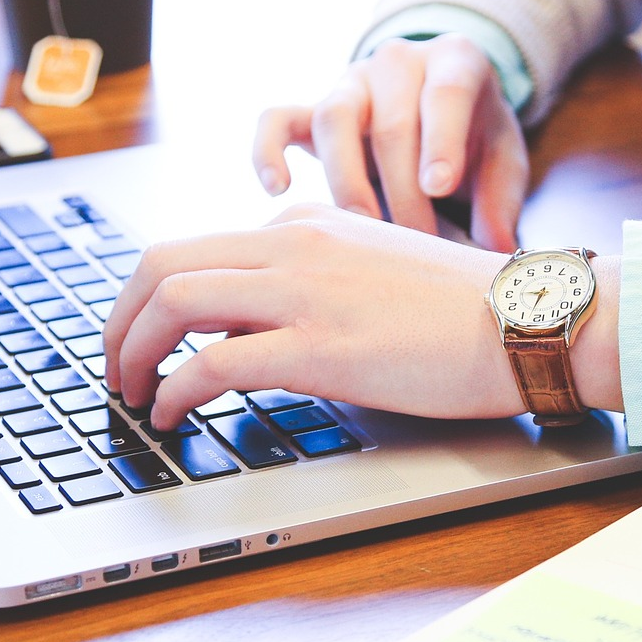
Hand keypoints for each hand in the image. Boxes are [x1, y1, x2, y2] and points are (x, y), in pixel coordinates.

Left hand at [101, 204, 622, 423]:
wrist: (526, 320)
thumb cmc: (466, 310)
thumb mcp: (376, 270)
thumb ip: (317, 280)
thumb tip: (260, 326)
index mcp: (308, 225)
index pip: (199, 249)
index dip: (152, 300)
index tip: (144, 339)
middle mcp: (294, 244)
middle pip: (162, 263)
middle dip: (119, 319)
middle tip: (114, 367)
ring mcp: (304, 292)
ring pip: (173, 301)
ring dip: (132, 352)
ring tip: (130, 394)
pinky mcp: (318, 347)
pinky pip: (212, 362)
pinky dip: (174, 391)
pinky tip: (172, 417)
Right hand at [252, 34, 527, 251]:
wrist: (441, 105)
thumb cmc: (476, 137)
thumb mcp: (504, 159)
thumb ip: (501, 199)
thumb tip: (496, 249)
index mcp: (455, 61)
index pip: (445, 92)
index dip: (441, 140)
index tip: (438, 186)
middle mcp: (398, 61)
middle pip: (390, 122)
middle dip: (403, 190)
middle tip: (417, 243)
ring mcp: (351, 82)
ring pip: (333, 118)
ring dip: (348, 181)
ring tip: (364, 230)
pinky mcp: (312, 108)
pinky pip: (277, 119)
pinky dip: (268, 150)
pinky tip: (277, 190)